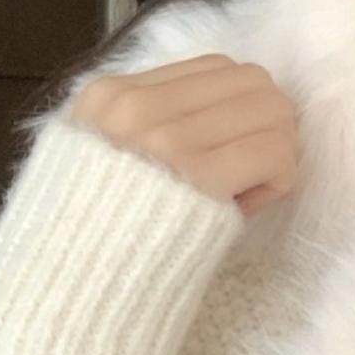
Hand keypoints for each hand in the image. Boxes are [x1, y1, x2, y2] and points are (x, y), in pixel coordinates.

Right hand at [68, 54, 298, 216]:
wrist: (74, 288)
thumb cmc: (101, 230)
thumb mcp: (106, 154)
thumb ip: (158, 122)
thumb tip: (242, 108)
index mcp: (110, 95)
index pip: (216, 66)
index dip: (239, 104)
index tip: (228, 146)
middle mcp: (136, 108)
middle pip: (252, 80)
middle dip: (269, 120)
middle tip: (257, 164)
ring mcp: (165, 140)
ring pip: (272, 109)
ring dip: (279, 148)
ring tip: (252, 185)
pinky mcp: (196, 178)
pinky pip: (273, 151)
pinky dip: (280, 176)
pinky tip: (254, 201)